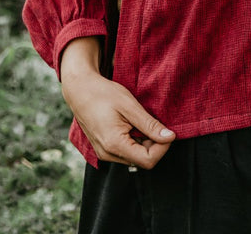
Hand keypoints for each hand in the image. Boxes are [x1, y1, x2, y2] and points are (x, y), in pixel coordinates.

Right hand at [60, 38, 174, 168]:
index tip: (167, 130)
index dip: (162, 147)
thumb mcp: (130, 106)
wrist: (80, 90)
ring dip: (144, 143)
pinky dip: (134, 142)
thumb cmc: (104, 94)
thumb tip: (170, 137)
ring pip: (134, 157)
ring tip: (141, 122)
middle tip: (155, 123)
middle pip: (142, 161)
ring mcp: (104, 153)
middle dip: (154, 145)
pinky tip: (132, 125)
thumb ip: (150, 125)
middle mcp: (108, 155)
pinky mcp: (103, 149)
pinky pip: (125, 152)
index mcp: (114, 145)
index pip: (148, 161)